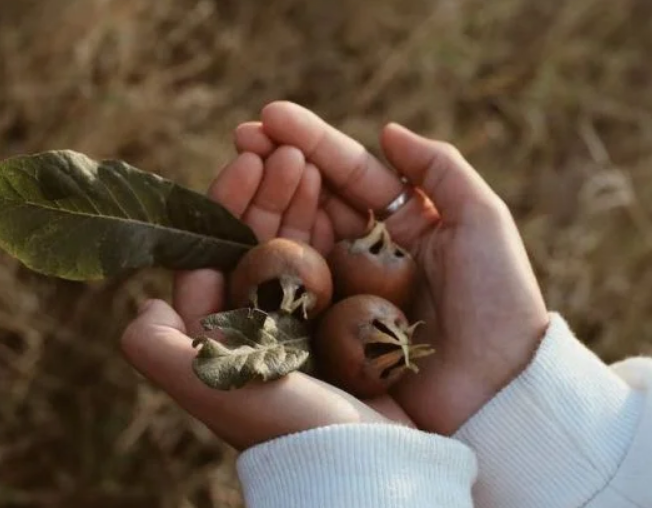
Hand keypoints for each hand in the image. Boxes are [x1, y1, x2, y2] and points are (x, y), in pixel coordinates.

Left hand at [120, 147, 412, 450]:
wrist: (372, 464)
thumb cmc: (294, 429)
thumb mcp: (218, 391)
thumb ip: (164, 352)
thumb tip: (139, 304)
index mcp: (224, 334)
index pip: (214, 251)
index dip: (226, 201)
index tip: (248, 158)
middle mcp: (259, 325)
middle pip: (256, 241)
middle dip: (268, 192)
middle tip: (285, 148)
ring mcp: (303, 320)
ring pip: (296, 246)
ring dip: (301, 201)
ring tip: (311, 158)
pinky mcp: (345, 323)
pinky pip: (335, 264)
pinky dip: (336, 229)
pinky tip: (342, 197)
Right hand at [232, 102, 550, 434]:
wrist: (497, 390)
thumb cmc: (498, 302)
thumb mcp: (481, 221)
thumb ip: (439, 168)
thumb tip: (387, 130)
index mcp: (404, 224)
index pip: (351, 174)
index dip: (312, 142)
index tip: (271, 116)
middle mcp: (369, 253)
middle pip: (316, 200)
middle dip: (278, 165)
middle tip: (243, 137)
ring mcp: (345, 291)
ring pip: (298, 237)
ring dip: (269, 201)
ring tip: (245, 167)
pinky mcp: (327, 330)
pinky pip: (291, 286)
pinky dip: (267, 256)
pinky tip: (242, 228)